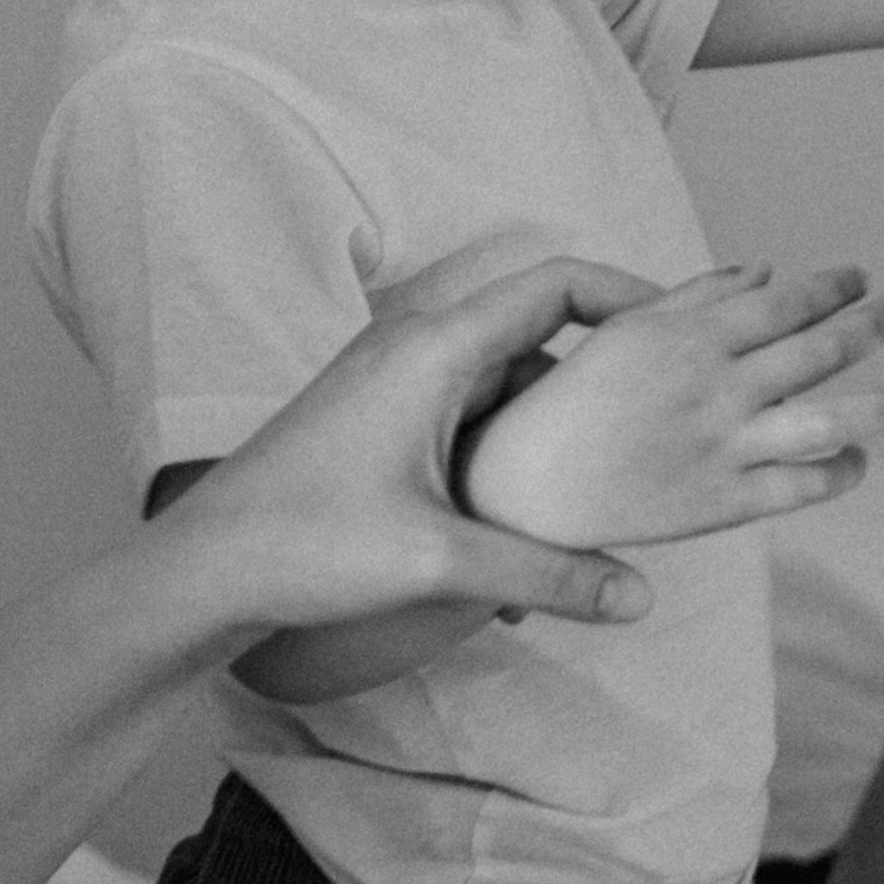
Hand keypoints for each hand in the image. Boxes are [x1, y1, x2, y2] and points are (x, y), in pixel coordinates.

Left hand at [167, 258, 668, 640]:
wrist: (199, 572)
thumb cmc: (301, 544)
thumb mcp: (438, 561)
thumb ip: (546, 573)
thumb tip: (637, 599)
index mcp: (432, 348)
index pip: (554, 285)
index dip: (628, 295)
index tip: (684, 328)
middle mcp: (414, 351)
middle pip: (538, 344)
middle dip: (598, 390)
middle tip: (661, 428)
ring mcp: (392, 388)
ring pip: (504, 395)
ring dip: (546, 445)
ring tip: (595, 503)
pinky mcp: (379, 427)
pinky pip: (467, 426)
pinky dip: (501, 469)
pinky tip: (517, 546)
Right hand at [461, 260, 883, 547]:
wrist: (518, 487)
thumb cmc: (571, 401)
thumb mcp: (626, 331)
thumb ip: (697, 297)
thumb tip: (764, 270)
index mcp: (688, 337)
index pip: (783, 302)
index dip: (832, 288)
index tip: (860, 278)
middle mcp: (713, 388)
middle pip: (818, 350)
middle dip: (870, 326)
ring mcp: (721, 447)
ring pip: (827, 419)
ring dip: (883, 401)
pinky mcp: (720, 503)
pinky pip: (800, 486)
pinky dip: (839, 470)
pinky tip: (857, 460)